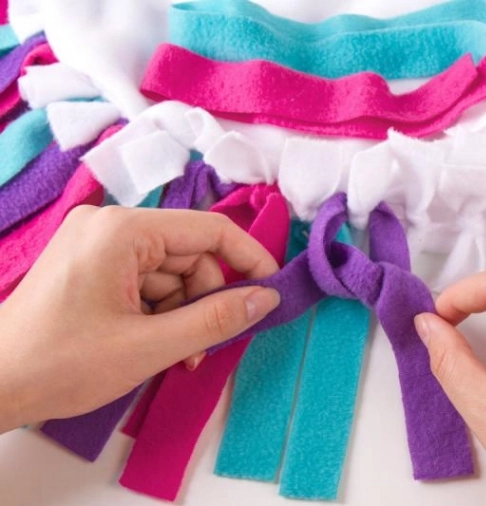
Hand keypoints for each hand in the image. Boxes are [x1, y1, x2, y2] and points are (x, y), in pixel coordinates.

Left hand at [0, 206, 279, 432]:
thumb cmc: (63, 364)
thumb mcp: (151, 346)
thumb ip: (216, 320)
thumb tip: (267, 298)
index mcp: (123, 230)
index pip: (208, 230)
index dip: (249, 259)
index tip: (272, 291)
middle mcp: (110, 225)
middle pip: (188, 255)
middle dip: (203, 301)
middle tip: (203, 347)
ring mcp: (96, 243)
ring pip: (169, 273)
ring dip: (181, 313)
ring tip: (172, 355)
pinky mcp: (89, 264)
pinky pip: (144, 281)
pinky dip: (157, 312)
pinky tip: (151, 344)